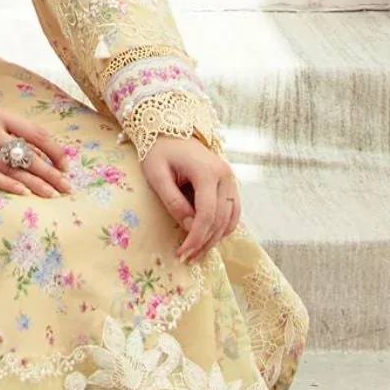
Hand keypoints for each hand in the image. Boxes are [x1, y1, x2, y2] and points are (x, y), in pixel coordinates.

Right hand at [0, 99, 72, 198]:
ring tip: (52, 195)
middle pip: (28, 154)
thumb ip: (5, 125)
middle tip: (67, 187)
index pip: (35, 133)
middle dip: (50, 172)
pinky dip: (8, 185)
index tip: (65, 164)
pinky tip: (24, 194)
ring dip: (35, 183)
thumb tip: (33, 145)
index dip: (53, 150)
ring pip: (13, 168)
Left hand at [142, 134, 241, 263]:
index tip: (182, 253)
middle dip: (204, 243)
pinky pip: (232, 212)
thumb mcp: (157, 175)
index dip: (196, 237)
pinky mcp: (229, 183)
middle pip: (221, 220)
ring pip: (231, 219)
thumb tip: (189, 226)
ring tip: (196, 252)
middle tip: (187, 258)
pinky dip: (222, 228)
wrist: (170, 132)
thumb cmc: (159, 152)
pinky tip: (206, 238)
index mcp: (207, 172)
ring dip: (215, 239)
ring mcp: (230, 179)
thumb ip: (173, 201)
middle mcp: (225, 176)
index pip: (207, 214)